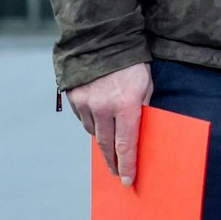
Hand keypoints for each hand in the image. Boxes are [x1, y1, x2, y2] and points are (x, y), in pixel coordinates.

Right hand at [66, 62, 153, 184]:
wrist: (103, 40)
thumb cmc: (132, 63)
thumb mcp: (146, 85)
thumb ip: (142, 108)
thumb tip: (137, 132)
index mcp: (126, 104)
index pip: (126, 144)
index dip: (128, 164)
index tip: (128, 180)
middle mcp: (103, 107)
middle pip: (107, 144)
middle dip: (113, 161)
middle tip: (118, 173)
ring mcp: (86, 103)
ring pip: (94, 132)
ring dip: (103, 140)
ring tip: (111, 144)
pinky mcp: (74, 98)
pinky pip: (83, 119)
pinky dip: (93, 123)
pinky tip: (100, 121)